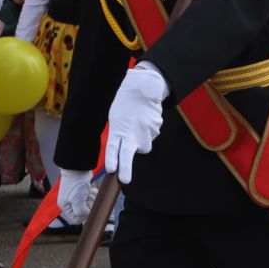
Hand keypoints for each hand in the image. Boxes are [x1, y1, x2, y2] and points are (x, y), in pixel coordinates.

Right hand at [58, 169, 93, 223]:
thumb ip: (80, 211)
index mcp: (65, 206)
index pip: (76, 219)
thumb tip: (86, 216)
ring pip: (88, 205)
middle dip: (89, 206)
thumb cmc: (75, 182)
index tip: (88, 208)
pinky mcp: (82, 192)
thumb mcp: (77, 199)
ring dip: (91, 199)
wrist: (78, 168)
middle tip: (88, 198)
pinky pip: (90, 198)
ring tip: (89, 192)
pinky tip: (91, 190)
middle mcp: (69, 203)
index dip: (84, 215)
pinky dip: (93, 195)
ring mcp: (76, 197)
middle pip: (83, 212)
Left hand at [103, 64, 166, 183]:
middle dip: (126, 168)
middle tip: (125, 180)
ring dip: (140, 140)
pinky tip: (145, 120)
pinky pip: (151, 136)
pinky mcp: (156, 128)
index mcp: (118, 129)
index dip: (112, 159)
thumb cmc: (125, 103)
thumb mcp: (116, 119)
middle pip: (129, 154)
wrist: (143, 87)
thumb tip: (125, 151)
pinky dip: (148, 132)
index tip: (112, 170)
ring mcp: (146, 131)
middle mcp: (132, 132)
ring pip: (143, 145)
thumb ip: (118, 136)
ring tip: (137, 124)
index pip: (113, 147)